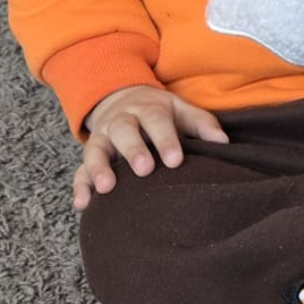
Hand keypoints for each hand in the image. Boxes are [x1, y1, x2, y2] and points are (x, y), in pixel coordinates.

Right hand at [73, 85, 228, 209]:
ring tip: (106, 188)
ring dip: (99, 168)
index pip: (156, 121)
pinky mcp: (90, 156)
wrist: (121, 99)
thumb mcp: (180, 110)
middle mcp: (121, 121)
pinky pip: (80, 169)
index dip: (165, 140)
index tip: (175, 160)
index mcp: (147, 109)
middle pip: (124, 131)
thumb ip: (201, 124)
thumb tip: (224, 143)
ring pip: (96, 149)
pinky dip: (80, 185)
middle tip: (144, 170)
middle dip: (133, 150)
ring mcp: (103, 138)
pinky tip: (82, 204)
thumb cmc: (159, 113)